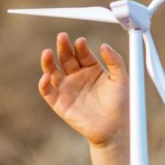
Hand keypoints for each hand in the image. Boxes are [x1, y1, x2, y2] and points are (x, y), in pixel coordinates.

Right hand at [39, 32, 128, 146]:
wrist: (115, 128)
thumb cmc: (120, 103)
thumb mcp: (121, 79)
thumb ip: (115, 61)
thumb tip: (104, 45)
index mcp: (92, 69)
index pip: (82, 53)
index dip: (80, 46)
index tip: (81, 41)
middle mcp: (77, 76)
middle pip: (66, 58)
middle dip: (63, 47)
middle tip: (62, 37)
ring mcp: (67, 89)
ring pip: (53, 72)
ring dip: (48, 62)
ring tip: (48, 52)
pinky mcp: (59, 103)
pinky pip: (48, 92)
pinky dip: (44, 84)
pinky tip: (46, 76)